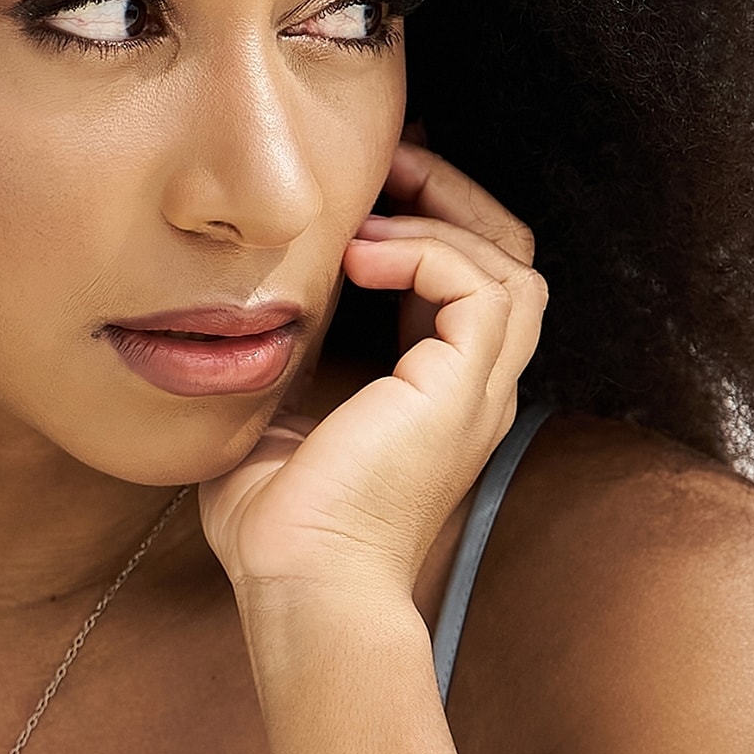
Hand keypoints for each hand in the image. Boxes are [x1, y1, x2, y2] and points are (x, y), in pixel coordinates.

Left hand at [199, 142, 547, 602]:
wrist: (300, 585)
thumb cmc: (277, 525)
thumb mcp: (275, 415)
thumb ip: (284, 359)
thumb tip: (242, 309)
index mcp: (438, 393)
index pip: (468, 280)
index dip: (427, 223)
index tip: (363, 190)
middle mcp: (474, 388)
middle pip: (510, 257)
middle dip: (451, 199)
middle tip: (385, 168)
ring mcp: (477, 389)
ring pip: (512, 261)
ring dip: (443, 215)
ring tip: (367, 209)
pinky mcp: (462, 389)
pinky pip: (480, 283)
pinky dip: (425, 251)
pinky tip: (357, 258)